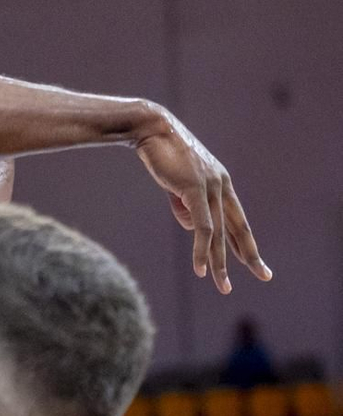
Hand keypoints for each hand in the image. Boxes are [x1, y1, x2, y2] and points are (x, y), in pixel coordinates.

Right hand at [135, 111, 268, 292]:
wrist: (151, 129)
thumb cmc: (162, 155)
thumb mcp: (177, 185)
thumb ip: (187, 207)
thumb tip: (194, 230)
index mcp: (221, 184)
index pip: (237, 220)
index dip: (245, 242)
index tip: (255, 262)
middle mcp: (222, 186)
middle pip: (238, 228)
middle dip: (251, 256)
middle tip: (264, 275)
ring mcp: (211, 187)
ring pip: (219, 234)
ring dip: (219, 263)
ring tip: (223, 286)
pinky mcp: (196, 189)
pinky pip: (202, 228)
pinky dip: (202, 250)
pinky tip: (201, 269)